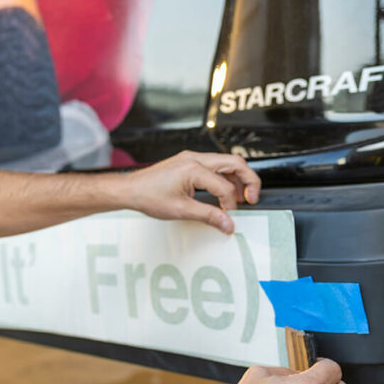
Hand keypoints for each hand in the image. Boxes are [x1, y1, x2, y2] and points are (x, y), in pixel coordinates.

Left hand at [125, 151, 260, 233]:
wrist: (130, 189)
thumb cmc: (148, 196)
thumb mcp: (180, 210)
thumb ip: (208, 216)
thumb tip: (228, 224)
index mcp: (193, 168)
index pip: (224, 186)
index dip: (230, 204)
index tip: (228, 218)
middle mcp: (195, 158)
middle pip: (235, 163)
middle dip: (249, 180)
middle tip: (253, 198)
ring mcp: (192, 158)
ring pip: (227, 163)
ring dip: (238, 179)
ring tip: (242, 197)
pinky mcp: (189, 163)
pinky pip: (215, 166)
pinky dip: (225, 178)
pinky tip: (225, 192)